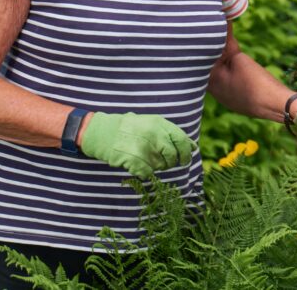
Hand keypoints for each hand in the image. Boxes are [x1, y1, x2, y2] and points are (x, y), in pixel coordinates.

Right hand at [80, 112, 195, 178]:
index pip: (182, 139)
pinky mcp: (134, 160)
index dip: (186, 151)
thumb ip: (171, 134)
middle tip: (167, 164)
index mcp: (160, 123)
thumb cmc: (130, 128)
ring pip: (161, 165)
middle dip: (173, 162)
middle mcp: (154, 135)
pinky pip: (148, 173)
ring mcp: (144, 148)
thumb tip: (193, 147)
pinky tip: (137, 164)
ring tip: (146, 159)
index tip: (185, 159)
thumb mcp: (152, 123)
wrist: (103, 132)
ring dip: (157, 166)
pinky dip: (145, 172)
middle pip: (173, 155)